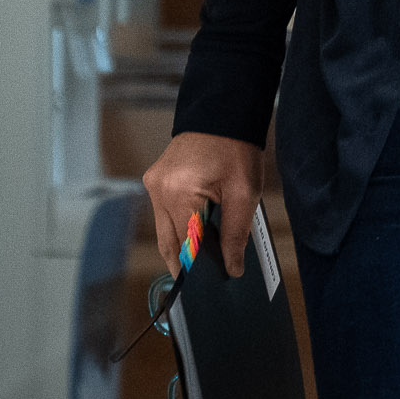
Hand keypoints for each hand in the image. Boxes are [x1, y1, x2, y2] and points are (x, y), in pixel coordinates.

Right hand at [142, 131, 261, 277]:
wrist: (224, 112)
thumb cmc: (237, 148)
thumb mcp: (245, 192)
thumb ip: (236, 233)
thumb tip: (232, 267)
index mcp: (180, 193)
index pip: (185, 246)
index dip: (198, 268)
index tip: (209, 285)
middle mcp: (159, 190)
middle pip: (169, 243)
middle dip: (187, 262)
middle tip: (206, 280)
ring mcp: (153, 185)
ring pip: (164, 231)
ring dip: (182, 245)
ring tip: (204, 258)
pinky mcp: (155, 180)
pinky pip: (164, 214)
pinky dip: (179, 226)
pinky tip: (197, 234)